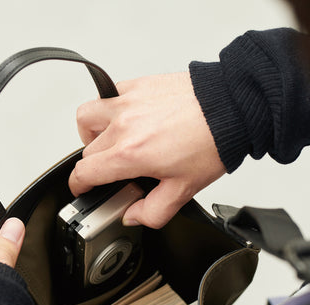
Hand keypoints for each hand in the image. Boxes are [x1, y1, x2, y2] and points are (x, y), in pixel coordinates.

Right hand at [69, 72, 225, 228]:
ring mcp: (128, 101)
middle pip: (86, 150)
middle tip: (113, 172)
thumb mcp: (183, 190)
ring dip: (91, 133)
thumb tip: (133, 215)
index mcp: (130, 154)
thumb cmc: (212, 142)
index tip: (82, 188)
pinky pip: (109, 95)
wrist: (232, 107)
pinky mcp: (138, 85)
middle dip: (94, 166)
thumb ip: (153, 212)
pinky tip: (128, 120)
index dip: (78, 185)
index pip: (84, 172)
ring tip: (109, 142)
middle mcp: (123, 125)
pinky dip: (110, 109)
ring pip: (87, 117)